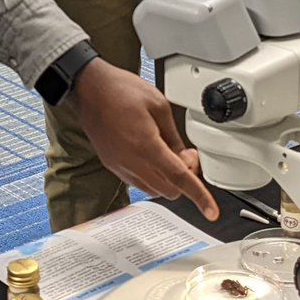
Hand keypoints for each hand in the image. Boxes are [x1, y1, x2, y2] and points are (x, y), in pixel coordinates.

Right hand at [68, 58, 218, 218]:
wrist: (89, 89)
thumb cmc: (120, 90)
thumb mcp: (159, 105)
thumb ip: (174, 136)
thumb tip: (184, 156)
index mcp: (146, 145)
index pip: (180, 178)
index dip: (199, 196)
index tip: (210, 211)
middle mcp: (131, 161)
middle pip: (168, 190)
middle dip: (184, 180)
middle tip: (186, 158)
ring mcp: (119, 165)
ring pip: (153, 189)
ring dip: (167, 180)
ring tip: (168, 155)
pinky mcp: (111, 165)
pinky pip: (137, 182)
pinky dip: (151, 177)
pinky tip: (152, 157)